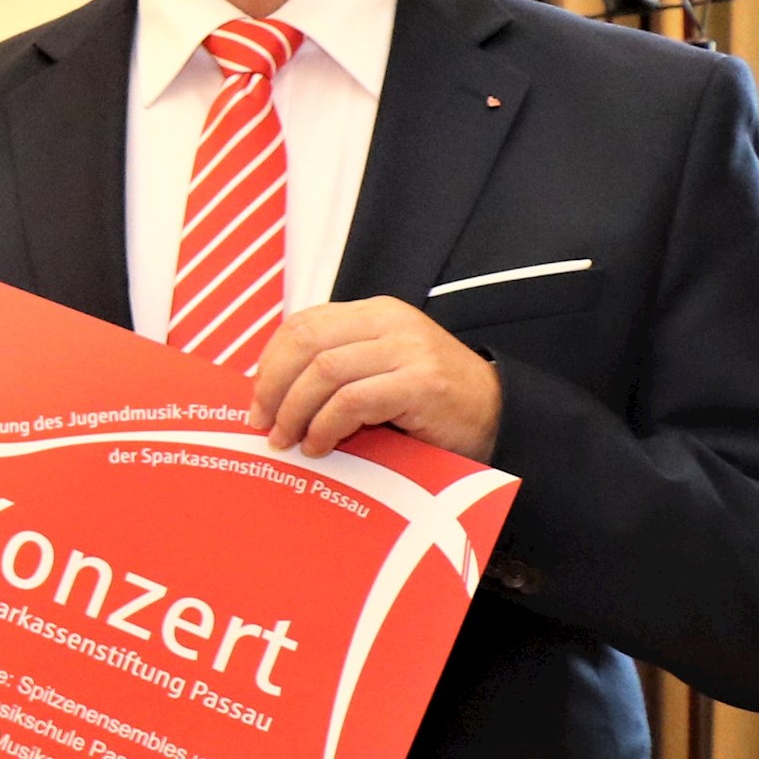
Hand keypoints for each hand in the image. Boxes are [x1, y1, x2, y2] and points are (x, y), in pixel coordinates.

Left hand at [250, 297, 501, 460]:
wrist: (500, 416)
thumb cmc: (429, 403)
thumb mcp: (378, 371)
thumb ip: (336, 369)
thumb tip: (269, 395)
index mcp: (374, 313)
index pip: (302, 324)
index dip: (270, 361)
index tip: (257, 398)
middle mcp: (391, 322)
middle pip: (305, 343)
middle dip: (273, 386)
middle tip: (263, 423)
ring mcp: (409, 350)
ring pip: (324, 372)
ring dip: (295, 412)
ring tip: (288, 440)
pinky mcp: (422, 383)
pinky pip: (352, 401)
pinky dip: (325, 427)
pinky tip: (321, 445)